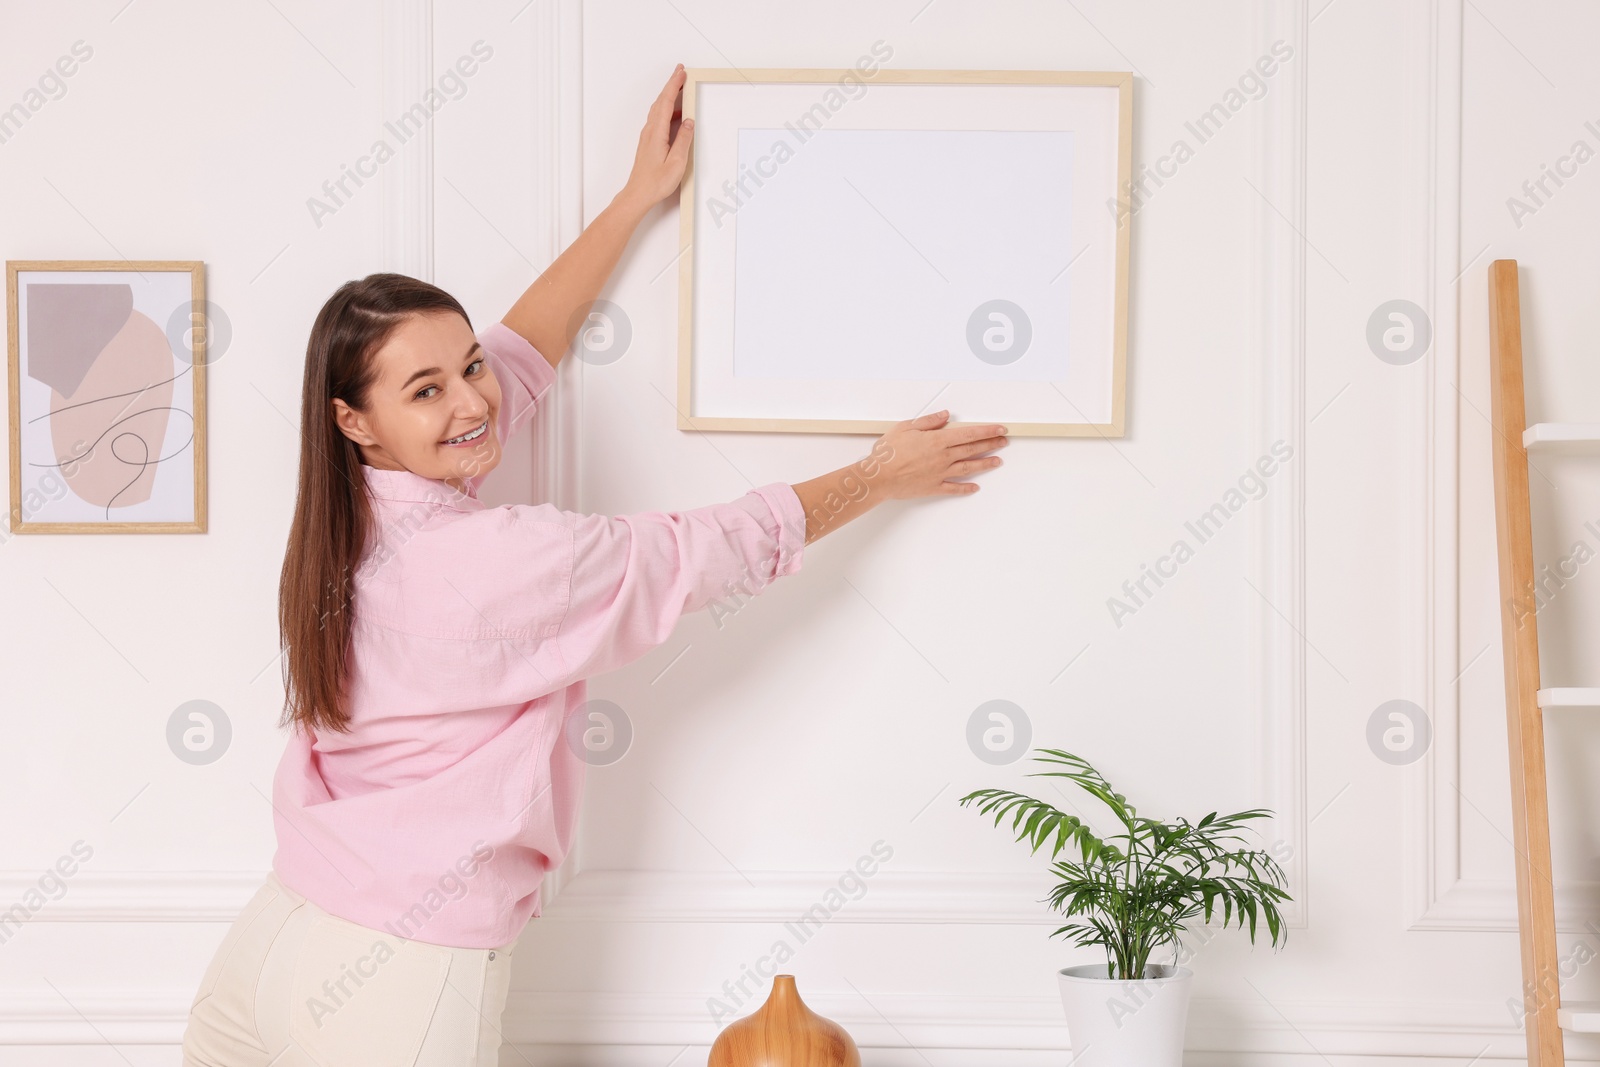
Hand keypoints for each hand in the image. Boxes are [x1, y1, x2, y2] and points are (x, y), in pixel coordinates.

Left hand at [619, 64, 693, 209]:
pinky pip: (658, 118)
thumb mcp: (676, 162)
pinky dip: (667, 110)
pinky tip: (677, 115)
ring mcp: (648, 136)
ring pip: (658, 109)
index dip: (674, 85)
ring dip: (669, 97)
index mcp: (657, 132)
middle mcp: (650, 130)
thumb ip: (684, 140)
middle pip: (661, 101)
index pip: (666, 102)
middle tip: (681, 73)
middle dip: (671, 85)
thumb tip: (690, 122)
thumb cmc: (655, 182)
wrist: (638, 194)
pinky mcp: (649, 142)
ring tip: (681, 90)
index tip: (681, 73)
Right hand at [866, 410, 1008, 499]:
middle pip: (973, 449)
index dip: (987, 431)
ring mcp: (940, 473)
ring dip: (985, 464)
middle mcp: (943, 457)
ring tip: (997, 462)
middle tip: (1003, 442)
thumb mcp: (905, 427)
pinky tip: (975, 488)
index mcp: (937, 440)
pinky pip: (954, 488)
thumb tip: (944, 415)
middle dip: (991, 445)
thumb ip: (928, 421)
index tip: (999, 429)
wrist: (879, 477)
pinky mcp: (933, 487)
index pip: (969, 434)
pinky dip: (965, 488)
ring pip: (969, 468)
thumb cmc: (888, 453)